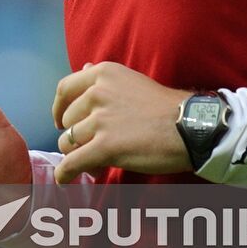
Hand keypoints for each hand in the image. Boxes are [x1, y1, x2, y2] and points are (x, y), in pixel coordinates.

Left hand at [51, 61, 191, 183]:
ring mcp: (100, 120)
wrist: (188, 126)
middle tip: (91, 147)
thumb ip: (103, 78)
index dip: (58, 108)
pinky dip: (65, 174)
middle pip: (67, 120)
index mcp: (103, 74)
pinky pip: (72, 163)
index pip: (64, 89)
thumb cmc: (163, 106)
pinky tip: (66, 179)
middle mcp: (97, 93)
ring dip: (76, 155)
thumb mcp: (130, 80)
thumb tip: (82, 68)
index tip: (60, 121)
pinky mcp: (105, 147)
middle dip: (75, 136)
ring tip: (94, 162)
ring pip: (68, 143)